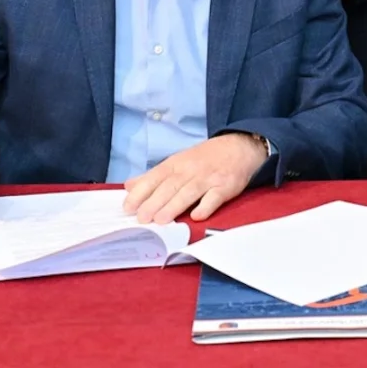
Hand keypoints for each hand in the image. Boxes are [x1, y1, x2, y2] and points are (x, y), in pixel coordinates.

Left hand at [122, 133, 268, 224]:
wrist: (238, 147)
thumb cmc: (205, 158)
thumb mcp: (177, 161)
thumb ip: (153, 176)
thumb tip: (129, 186)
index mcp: (176, 164)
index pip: (155, 177)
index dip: (141, 192)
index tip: (128, 206)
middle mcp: (190, 170)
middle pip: (169, 186)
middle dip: (154, 202)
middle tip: (142, 218)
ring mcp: (208, 178)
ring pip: (188, 192)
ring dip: (174, 206)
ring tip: (161, 221)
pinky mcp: (225, 186)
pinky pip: (214, 197)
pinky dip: (205, 206)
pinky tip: (196, 216)